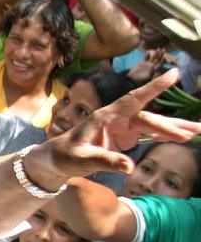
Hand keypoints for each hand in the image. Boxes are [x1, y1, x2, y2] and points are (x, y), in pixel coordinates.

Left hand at [30, 69, 200, 186]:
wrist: (55, 160)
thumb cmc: (64, 155)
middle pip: (149, 118)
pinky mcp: (124, 138)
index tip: (173, 75)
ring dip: (174, 129)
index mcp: (105, 117)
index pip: (133, 99)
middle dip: (171, 125)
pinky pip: (148, 135)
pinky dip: (165, 135)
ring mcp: (122, 128)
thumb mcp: (81, 159)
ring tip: (197, 132)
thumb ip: (105, 161)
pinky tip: (183, 136)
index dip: (153, 88)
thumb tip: (129, 166)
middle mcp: (116, 118)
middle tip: (193, 133)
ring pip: (153, 125)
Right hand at [127, 49, 165, 83]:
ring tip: (158, 48)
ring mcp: (147, 64)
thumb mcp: (146, 77)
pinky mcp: (143, 63)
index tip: (164, 57)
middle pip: (158, 59)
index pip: (160, 64)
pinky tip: (148, 52)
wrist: (132, 79)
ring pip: (153, 57)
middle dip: (161, 55)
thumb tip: (153, 68)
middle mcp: (152, 66)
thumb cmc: (139, 80)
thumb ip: (150, 73)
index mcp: (154, 70)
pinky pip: (146, 58)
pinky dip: (147, 55)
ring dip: (156, 53)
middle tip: (164, 50)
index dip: (162, 60)